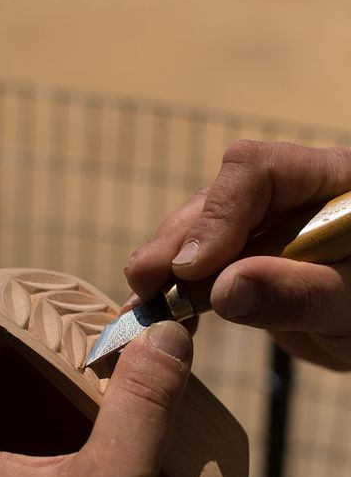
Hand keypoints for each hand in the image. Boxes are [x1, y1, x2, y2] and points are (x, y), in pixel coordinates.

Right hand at [124, 140, 350, 368]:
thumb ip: (300, 294)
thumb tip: (222, 288)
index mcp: (334, 181)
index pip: (259, 170)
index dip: (218, 214)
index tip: (192, 268)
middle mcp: (292, 192)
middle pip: (217, 198)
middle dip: (177, 241)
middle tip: (146, 284)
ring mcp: (264, 224)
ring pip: (197, 228)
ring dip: (165, 265)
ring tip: (144, 301)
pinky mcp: (243, 255)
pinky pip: (198, 261)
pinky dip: (172, 285)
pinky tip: (154, 306)